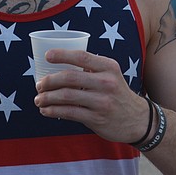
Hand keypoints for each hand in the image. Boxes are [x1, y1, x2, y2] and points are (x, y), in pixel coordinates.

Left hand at [34, 49, 148, 143]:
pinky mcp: (96, 118)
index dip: (62, 55)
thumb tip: (58, 66)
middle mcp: (106, 82)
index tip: (47, 56)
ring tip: (38, 99)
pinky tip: (45, 110)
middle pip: (69, 78)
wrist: (137, 119)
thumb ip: (91, 69)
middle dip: (49, 81)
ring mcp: (101, 101)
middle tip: (38, 85)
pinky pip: (69, 113)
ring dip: (47, 97)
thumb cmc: (116, 93)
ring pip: (66, 96)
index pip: (81, 56)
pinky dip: (53, 111)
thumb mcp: (111, 75)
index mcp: (108, 67)